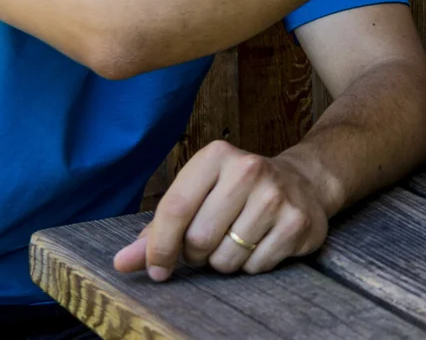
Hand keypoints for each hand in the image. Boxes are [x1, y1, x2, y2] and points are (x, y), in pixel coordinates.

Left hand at [113, 141, 330, 278]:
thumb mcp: (198, 196)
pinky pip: (255, 266)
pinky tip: (262, 242)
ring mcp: (277, 195)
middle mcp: (249, 169)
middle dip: (196, 253)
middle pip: (199, 239)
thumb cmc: (237, 193)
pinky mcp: (297, 222)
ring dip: (224, 261)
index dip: (159, 247)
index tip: (158, 268)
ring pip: (226, 258)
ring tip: (238, 239)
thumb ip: (157, 230)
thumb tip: (122, 262)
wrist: (304, 182)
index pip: (175, 209)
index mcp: (216, 156)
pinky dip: (252, 264)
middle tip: (209, 242)